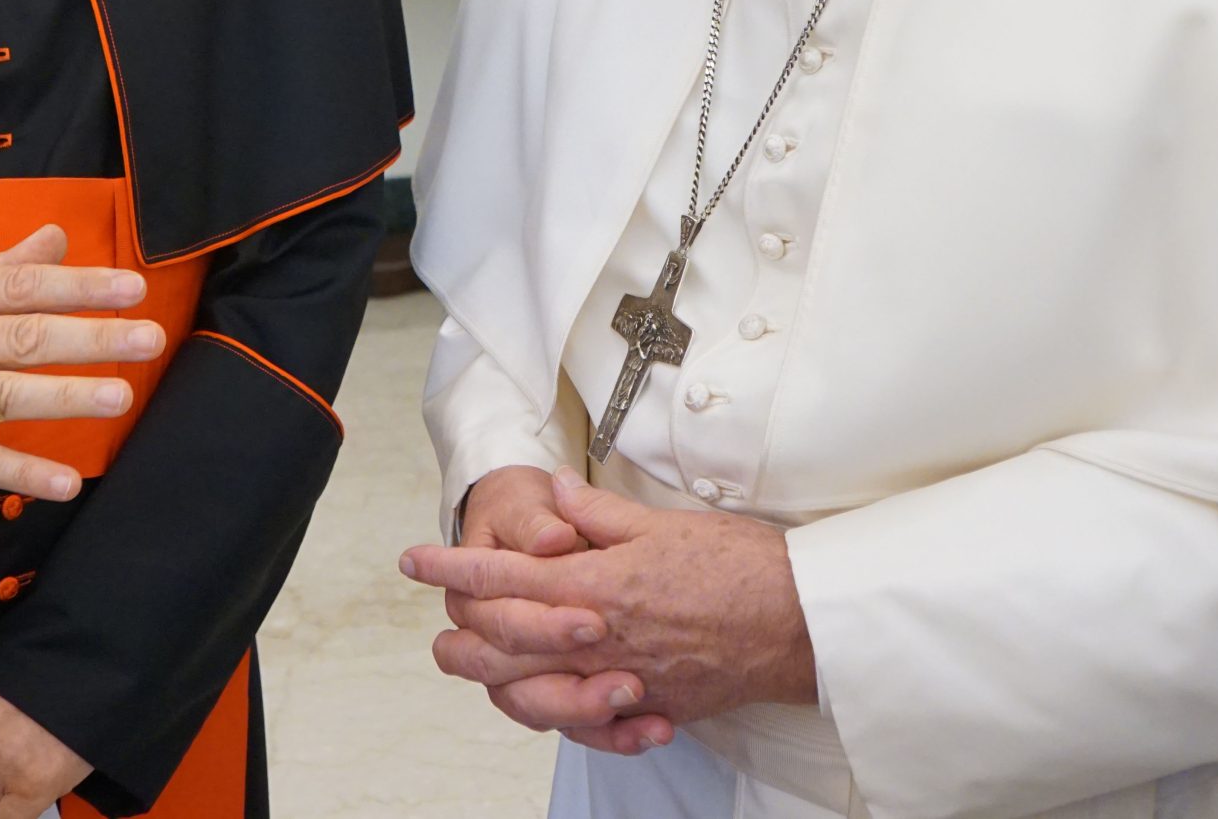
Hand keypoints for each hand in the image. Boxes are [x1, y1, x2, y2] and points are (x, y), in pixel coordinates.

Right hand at [0, 225, 163, 500]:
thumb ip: (0, 269)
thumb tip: (57, 234)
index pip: (20, 286)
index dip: (78, 285)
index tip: (132, 287)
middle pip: (20, 336)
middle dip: (88, 337)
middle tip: (147, 337)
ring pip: (1, 394)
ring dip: (64, 395)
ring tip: (120, 395)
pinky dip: (22, 472)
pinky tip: (67, 481)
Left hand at [403, 470, 814, 750]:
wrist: (799, 622)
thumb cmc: (742, 568)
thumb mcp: (662, 523)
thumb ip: (599, 516)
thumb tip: (556, 492)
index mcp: (595, 586)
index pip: (501, 579)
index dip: (451, 568)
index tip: (417, 561)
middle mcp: (598, 639)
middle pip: (499, 647)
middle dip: (458, 632)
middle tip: (437, 617)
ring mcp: (622, 680)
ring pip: (531, 691)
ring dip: (491, 678)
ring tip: (470, 660)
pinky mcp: (651, 706)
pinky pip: (587, 724)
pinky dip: (561, 715)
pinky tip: (550, 700)